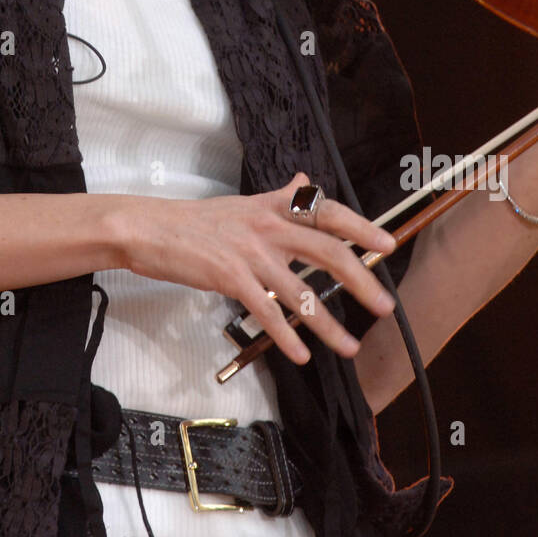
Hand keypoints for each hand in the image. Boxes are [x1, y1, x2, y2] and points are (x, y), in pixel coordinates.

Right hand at [116, 173, 396, 366]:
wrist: (150, 229)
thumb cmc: (197, 221)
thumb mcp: (242, 203)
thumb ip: (279, 197)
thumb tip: (304, 181)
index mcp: (273, 206)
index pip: (325, 211)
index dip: (360, 226)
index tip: (387, 244)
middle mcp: (267, 226)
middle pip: (326, 252)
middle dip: (361, 280)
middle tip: (384, 305)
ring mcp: (250, 253)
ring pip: (300, 293)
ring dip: (329, 325)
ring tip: (350, 346)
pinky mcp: (230, 278)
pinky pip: (267, 312)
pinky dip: (287, 336)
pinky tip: (301, 354)